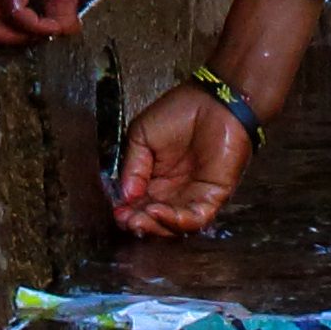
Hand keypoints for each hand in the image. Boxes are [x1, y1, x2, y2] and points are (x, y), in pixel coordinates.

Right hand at [112, 83, 252, 235]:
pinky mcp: (212, 197)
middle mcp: (175, 191)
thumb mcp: (141, 135)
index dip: (127, 212)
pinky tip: (157, 211)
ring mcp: (193, 196)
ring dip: (154, 227)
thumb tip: (124, 196)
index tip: (117, 212)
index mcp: (156, 178)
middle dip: (138, 224)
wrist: (213, 102)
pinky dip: (175, 221)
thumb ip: (132, 166)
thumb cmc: (181, 111)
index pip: (139, 204)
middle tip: (126, 220)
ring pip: (173, 226)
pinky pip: (194, 219)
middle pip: (154, 220)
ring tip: (138, 219)